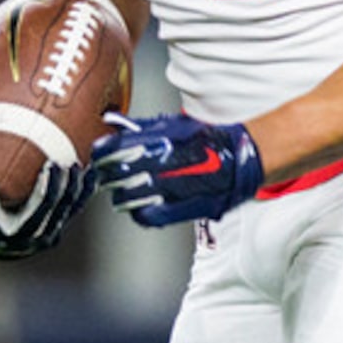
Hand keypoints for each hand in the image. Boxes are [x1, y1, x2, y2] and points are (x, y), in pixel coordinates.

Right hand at [0, 136, 90, 258]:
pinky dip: (83, 190)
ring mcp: (44, 236)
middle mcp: (21, 237)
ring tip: (72, 164)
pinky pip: (74, 209)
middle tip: (53, 164)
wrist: (6, 245)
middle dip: (49, 188)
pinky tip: (88, 171)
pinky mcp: (59, 230)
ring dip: (70, 187)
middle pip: (40, 210)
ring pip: (62, 210)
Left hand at [92, 111, 265, 226]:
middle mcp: (169, 163)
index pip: (117, 148)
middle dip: (109, 175)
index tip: (99, 156)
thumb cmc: (207, 139)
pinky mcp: (188, 207)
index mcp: (164, 139)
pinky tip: (140, 207)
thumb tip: (112, 125)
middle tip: (105, 175)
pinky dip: (140, 213)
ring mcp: (178, 187)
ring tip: (122, 191)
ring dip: (122, 195)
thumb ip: (143, 128)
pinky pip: (151, 217)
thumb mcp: (174, 125)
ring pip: (132, 197)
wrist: (242, 156)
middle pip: (120, 174)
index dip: (102, 154)